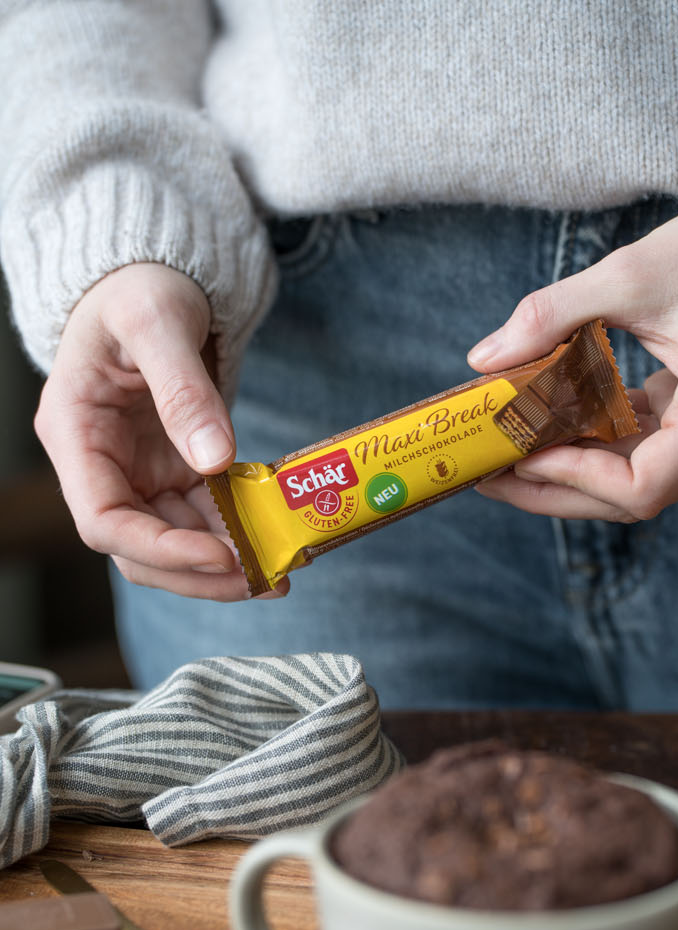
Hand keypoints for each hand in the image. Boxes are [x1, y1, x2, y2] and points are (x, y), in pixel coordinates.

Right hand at [34, 262, 287, 598]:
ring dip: (224, 564)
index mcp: (75, 434)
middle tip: (263, 580)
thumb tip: (213, 460)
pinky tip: (275, 546)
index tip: (219, 554)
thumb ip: (183, 390)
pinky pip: (201, 519)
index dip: (160, 549)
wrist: (152, 277)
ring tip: (279, 574)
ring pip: (174, 544)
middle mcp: (100, 466)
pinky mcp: (171, 471)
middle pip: (140, 549)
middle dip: (199, 572)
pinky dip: (235, 535)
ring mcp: (136, 473)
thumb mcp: (157, 322)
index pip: (104, 521)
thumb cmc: (139, 287)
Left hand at [469, 209, 677, 522]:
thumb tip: (484, 359)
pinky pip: (652, 455)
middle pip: (635, 498)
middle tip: (492, 476)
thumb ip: (552, 314)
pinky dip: (602, 449)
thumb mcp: (631, 274)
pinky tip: (552, 436)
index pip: (645, 486)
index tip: (527, 455)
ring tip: (511, 458)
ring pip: (639, 482)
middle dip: (558, 488)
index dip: (578, 477)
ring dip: (575, 473)